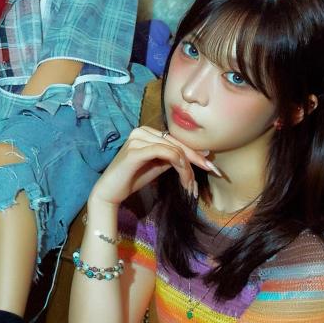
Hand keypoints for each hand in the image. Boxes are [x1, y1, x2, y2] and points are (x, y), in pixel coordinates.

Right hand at [90, 126, 221, 206]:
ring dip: (187, 167)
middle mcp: (141, 131)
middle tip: (212, 171)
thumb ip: (174, 158)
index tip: (212, 166)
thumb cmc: (133, 178)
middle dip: (196, 159)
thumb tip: (200, 154)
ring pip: (173, 149)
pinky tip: (183, 177)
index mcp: (146, 132)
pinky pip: (164, 152)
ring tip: (190, 183)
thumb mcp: (158, 165)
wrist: (111, 191)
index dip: (195, 153)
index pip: (176, 140)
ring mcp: (137, 139)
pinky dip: (178, 164)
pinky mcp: (135, 150)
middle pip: (177, 143)